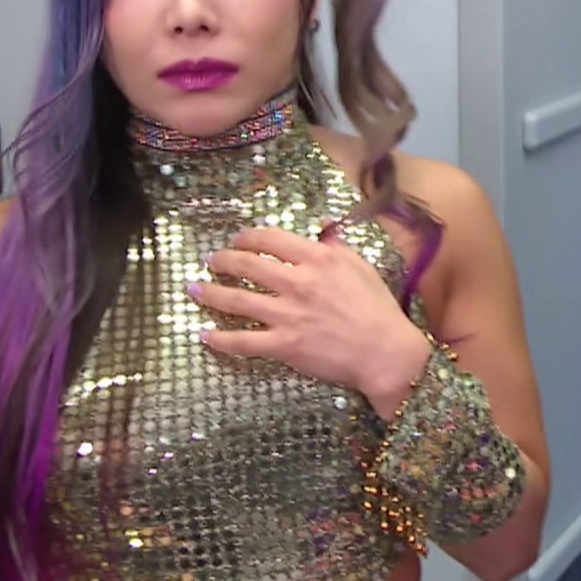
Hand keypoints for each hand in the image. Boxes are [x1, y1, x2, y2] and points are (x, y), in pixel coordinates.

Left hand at [191, 226, 431, 400]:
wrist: (385, 353)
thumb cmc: (378, 310)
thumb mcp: (361, 267)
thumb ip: (337, 246)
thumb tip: (322, 228)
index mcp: (318, 259)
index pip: (271, 238)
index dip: (248, 237)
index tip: (238, 240)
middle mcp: (298, 283)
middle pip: (247, 265)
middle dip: (223, 260)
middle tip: (212, 261)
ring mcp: (287, 315)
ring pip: (237, 300)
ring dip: (210, 293)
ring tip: (195, 290)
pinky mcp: (283, 345)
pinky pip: (243, 341)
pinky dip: (220, 339)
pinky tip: (205, 335)